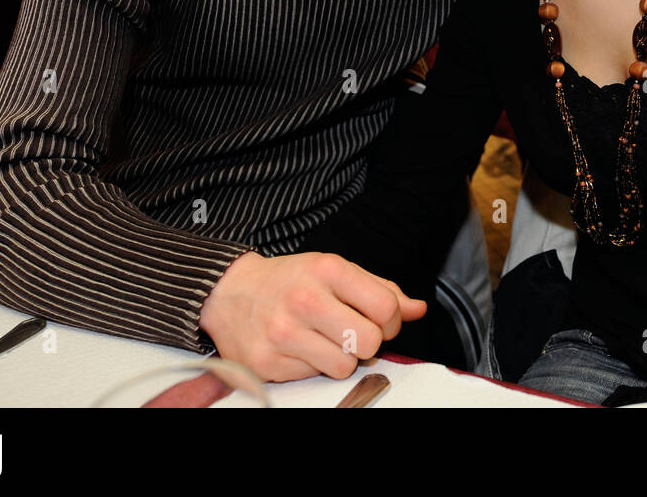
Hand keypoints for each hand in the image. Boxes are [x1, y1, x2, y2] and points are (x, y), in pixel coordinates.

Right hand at [198, 251, 426, 382]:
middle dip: (366, 342)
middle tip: (350, 333)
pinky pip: (313, 377)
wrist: (228, 293)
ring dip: (340, 358)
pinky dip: (311, 366)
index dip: (390, 321)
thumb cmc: (290, 281)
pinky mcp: (267, 362)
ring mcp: (284, 333)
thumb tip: (417, 310)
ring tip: (322, 340)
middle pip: (369, 342)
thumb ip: (380, 290)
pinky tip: (298, 348)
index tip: (376, 319)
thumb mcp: (334, 271)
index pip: (386, 308)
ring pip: (344, 367)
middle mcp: (306, 300)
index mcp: (328, 270)